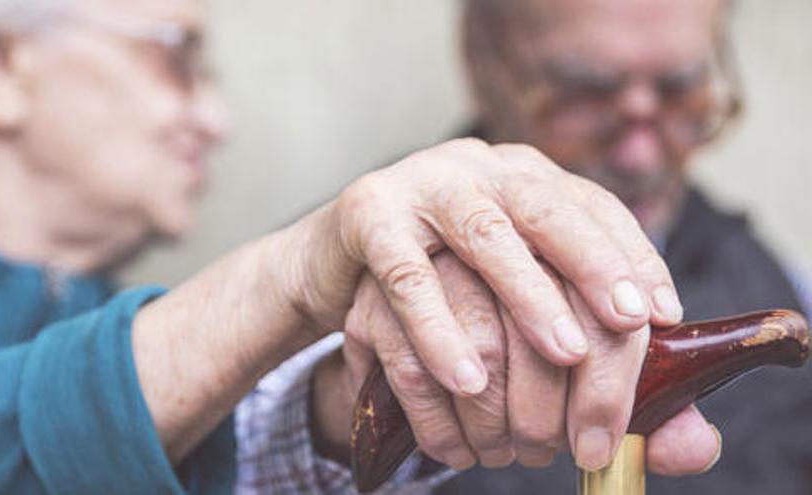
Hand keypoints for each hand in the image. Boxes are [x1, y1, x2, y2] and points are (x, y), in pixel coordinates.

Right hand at [293, 139, 683, 400]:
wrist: (336, 260)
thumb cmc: (435, 279)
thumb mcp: (500, 289)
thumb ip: (568, 327)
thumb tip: (665, 399)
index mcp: (519, 177)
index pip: (590, 205)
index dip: (631, 254)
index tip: (665, 313)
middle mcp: (478, 168)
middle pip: (546, 206)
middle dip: (593, 262)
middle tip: (630, 321)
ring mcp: (421, 183)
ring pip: (484, 233)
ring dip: (528, 294)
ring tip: (566, 353)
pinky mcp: (368, 214)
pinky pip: (407, 274)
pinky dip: (439, 329)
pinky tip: (468, 377)